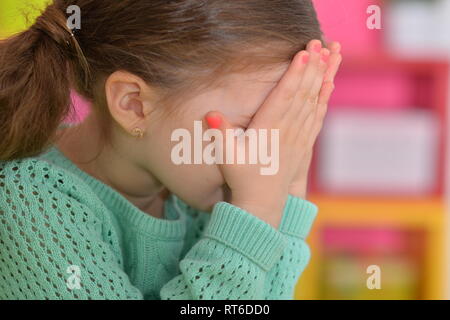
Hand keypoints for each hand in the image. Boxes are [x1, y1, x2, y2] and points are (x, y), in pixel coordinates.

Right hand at [204, 40, 329, 227]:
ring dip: (321, 78)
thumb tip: (210, 114)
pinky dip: (324, 99)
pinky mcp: (304, 144)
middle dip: (311, 68)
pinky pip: (317, 117)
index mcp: (269, 131)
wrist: (262, 203)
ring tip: (330, 56)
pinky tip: (329, 85)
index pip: (284, 97)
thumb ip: (220, 135)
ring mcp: (299, 138)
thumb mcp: (226, 158)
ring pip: (313, 103)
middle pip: (302, 95)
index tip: (302, 54)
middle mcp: (288, 132)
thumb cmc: (241, 179)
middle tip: (318, 43)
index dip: (294, 75)